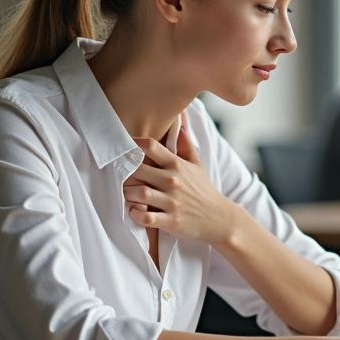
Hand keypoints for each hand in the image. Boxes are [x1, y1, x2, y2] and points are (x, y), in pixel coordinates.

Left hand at [124, 118, 238, 244]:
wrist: (218, 217)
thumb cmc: (203, 189)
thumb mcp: (197, 163)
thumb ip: (185, 142)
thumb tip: (180, 118)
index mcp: (177, 165)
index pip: (150, 146)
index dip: (133, 144)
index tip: (124, 149)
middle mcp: (173, 181)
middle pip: (138, 169)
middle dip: (124, 172)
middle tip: (121, 176)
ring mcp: (171, 202)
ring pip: (139, 193)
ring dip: (128, 194)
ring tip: (127, 194)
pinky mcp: (171, 221)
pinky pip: (146, 218)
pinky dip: (136, 214)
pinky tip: (135, 211)